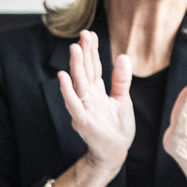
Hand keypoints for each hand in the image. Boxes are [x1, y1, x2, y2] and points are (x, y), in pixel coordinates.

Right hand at [56, 30, 134, 172]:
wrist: (115, 152)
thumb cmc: (116, 128)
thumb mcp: (122, 100)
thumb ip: (121, 80)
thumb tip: (122, 56)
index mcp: (97, 92)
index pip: (94, 67)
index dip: (92, 51)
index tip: (90, 34)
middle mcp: (88, 98)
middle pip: (85, 71)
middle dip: (84, 53)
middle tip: (83, 34)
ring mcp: (84, 108)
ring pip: (78, 84)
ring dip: (75, 66)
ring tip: (74, 48)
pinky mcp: (82, 121)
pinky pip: (74, 104)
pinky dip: (68, 91)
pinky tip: (63, 77)